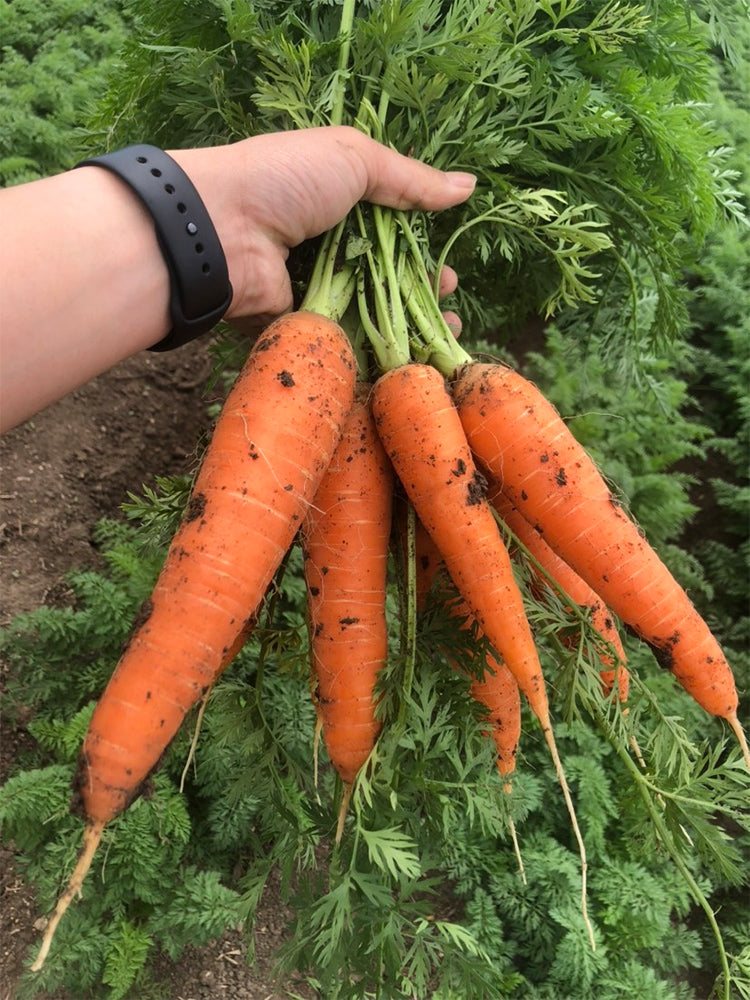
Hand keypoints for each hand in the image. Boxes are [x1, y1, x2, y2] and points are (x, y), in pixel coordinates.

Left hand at [172, 127, 474, 331]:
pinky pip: (341, 342)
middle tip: (447, 301)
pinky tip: (405, 359)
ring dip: (405, 327)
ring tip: (439, 335)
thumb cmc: (283, 179)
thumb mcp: (353, 158)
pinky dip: (373, 353)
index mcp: (333, 203)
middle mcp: (322, 249)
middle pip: (381, 277)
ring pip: (366, 315)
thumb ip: (409, 178)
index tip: (447, 267)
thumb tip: (467, 187)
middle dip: (419, 292)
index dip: (419, 250)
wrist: (221, 229)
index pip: (387, 232)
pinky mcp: (297, 326)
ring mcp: (309, 290)